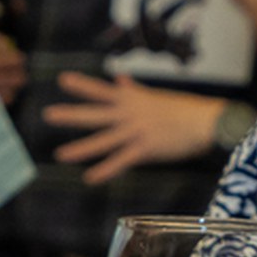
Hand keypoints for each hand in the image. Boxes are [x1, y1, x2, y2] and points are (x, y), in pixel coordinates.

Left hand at [45, 73, 225, 182]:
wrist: (208, 121)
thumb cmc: (185, 109)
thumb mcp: (156, 95)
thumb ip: (133, 88)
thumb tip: (120, 77)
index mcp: (133, 99)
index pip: (102, 89)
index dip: (82, 85)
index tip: (62, 80)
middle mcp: (130, 113)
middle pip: (95, 113)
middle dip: (71, 114)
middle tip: (48, 115)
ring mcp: (137, 131)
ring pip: (103, 140)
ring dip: (81, 148)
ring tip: (60, 154)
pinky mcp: (146, 149)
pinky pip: (120, 161)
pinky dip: (105, 171)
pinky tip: (89, 178)